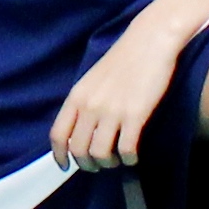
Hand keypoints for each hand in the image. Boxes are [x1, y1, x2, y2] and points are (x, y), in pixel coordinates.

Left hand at [48, 19, 186, 170]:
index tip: (65, 166)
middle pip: (79, 150)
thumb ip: (84, 103)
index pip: (58, 135)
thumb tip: (81, 133)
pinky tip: (133, 156)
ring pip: (101, 154)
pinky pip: (126, 150)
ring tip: (116, 159)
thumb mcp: (92, 80)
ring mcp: (112, 111)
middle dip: (87, 164)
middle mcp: (90, 106)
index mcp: (76, 96)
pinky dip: (129, 159)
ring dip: (108, 163)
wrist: (149, 42)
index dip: (59, 156)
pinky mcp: (135, 115)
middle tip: (98, 165)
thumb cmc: (123, 60)